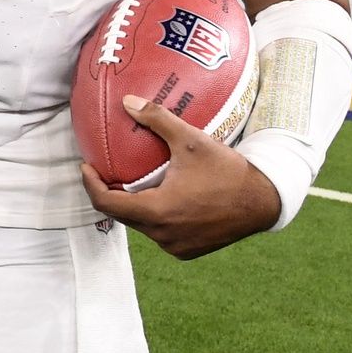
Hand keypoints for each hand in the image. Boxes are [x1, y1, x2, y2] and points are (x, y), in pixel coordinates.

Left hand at [81, 95, 282, 260]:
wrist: (264, 202)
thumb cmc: (228, 170)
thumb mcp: (191, 141)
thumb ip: (157, 119)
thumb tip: (128, 101)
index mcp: (157, 212)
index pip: (106, 203)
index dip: (91, 184)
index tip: (87, 167)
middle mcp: (162, 235)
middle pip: (121, 215)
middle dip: (110, 193)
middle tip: (107, 170)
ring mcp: (176, 246)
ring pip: (141, 226)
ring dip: (134, 205)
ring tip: (132, 181)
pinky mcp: (188, 251)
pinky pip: (160, 233)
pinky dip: (154, 217)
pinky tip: (159, 197)